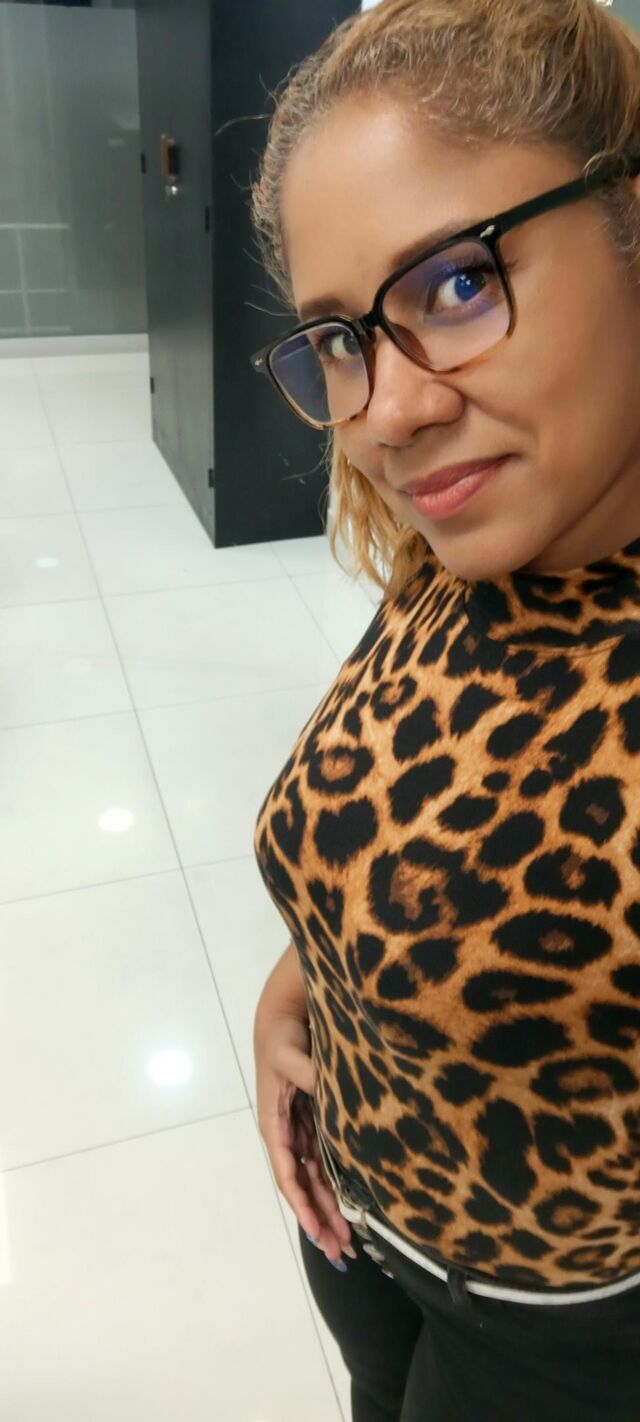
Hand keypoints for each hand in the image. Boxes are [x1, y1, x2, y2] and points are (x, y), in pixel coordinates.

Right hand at [254, 1009, 354, 1263]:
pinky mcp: (316, 1125)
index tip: (318, 1231)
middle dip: (320, 1221)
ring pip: (316, 1181)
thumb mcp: (289, 1052)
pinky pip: (324, 1165)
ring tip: (347, 1245)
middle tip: (341, 1253)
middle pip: (304, 1187)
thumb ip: (305, 1072)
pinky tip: (348, 1210)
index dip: (303, 1204)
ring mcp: (301, 1132)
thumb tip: (323, 1089)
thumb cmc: (282, 1037)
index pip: (289, 1174)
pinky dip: (334, 1189)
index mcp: (275, 1125)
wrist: (285, 1018)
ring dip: (328, 1212)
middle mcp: (287, 1135)